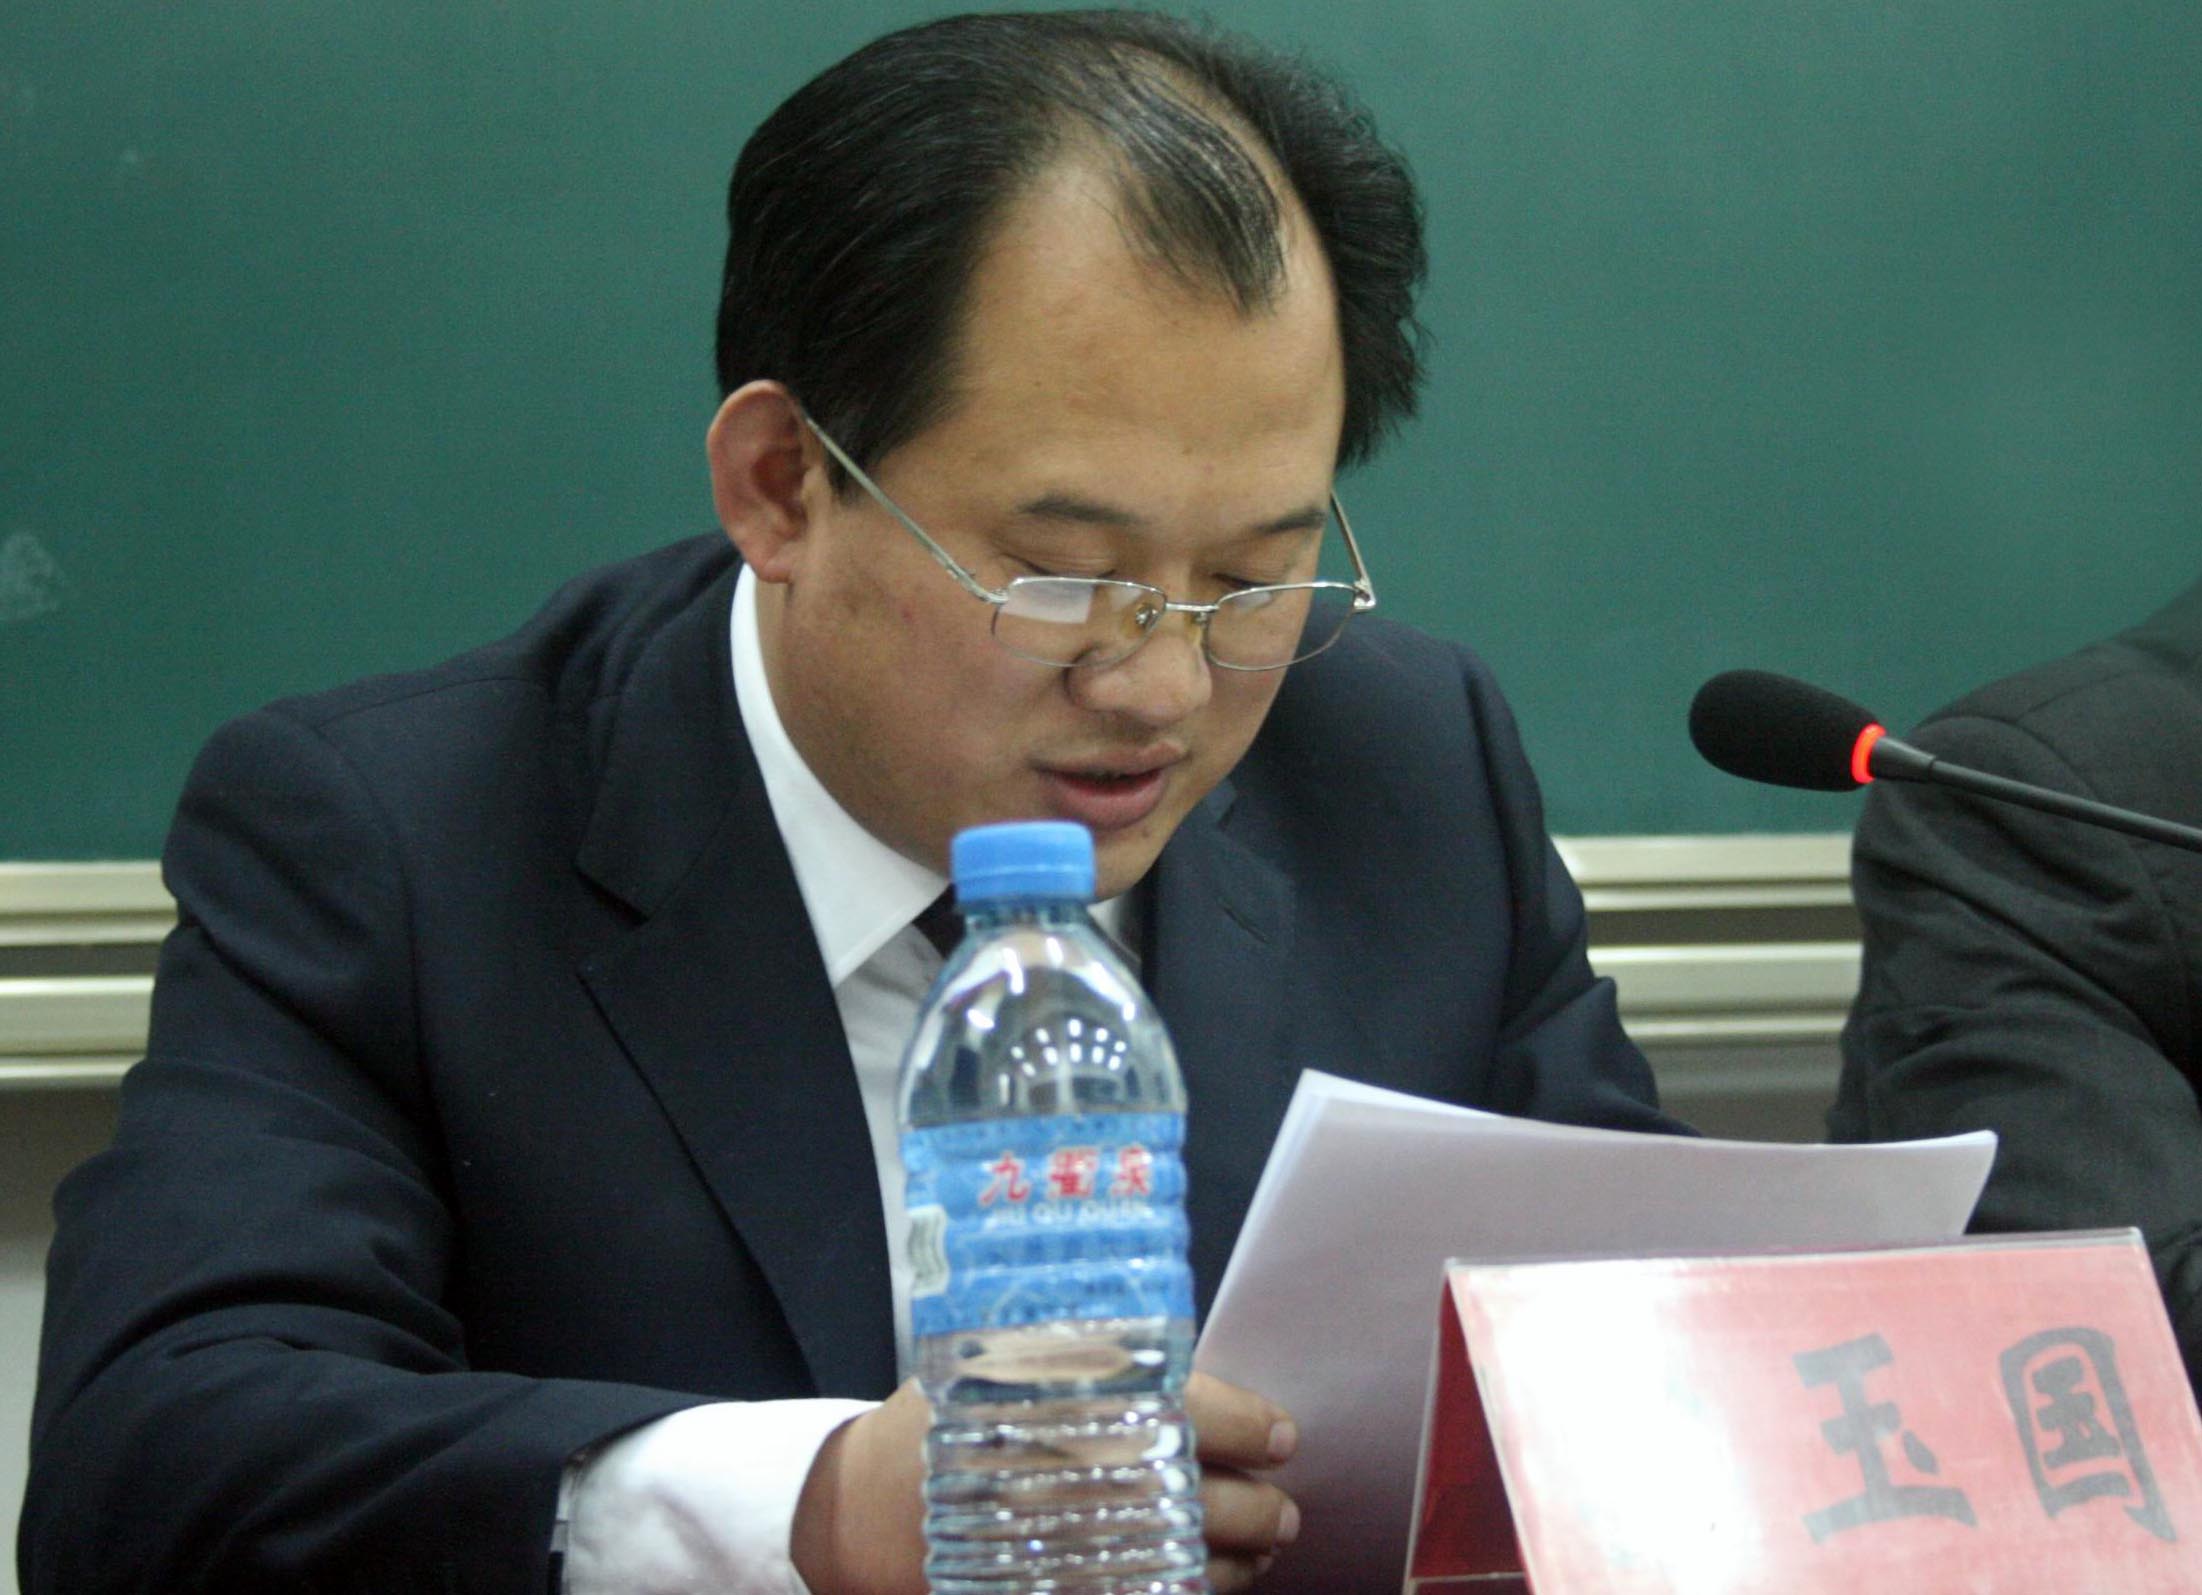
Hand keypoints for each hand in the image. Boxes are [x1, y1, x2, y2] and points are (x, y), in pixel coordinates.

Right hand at [791, 1372, 1300, 1594]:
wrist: (859, 1508)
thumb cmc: (941, 1423)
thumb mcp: (1002, 1358)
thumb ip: (1088, 1355)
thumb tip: (1194, 1367)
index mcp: (1072, 1401)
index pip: (1194, 1411)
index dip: (1250, 1426)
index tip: (1281, 1435)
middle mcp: (1078, 1473)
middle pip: (1204, 1501)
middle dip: (1261, 1511)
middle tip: (1285, 1510)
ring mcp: (1068, 1547)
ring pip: (1188, 1566)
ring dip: (1240, 1563)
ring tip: (1264, 1551)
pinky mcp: (1056, 1594)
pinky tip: (1204, 1584)